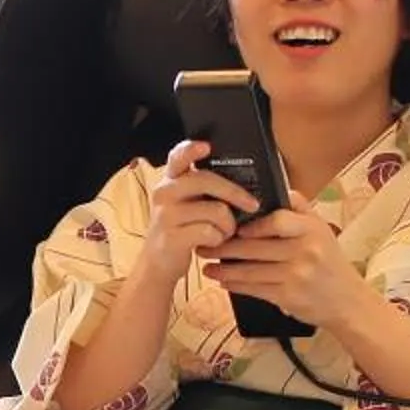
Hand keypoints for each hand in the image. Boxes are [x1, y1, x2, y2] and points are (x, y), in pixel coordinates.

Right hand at [141, 141, 262, 281]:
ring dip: (228, 225)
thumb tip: (241, 179)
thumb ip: (202, 187)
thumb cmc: (181, 229)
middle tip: (252, 204)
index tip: (206, 146)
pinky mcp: (171, 237)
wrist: (157, 263)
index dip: (191, 149)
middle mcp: (164, 192)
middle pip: (206, 180)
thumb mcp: (185, 203)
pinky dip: (219, 239)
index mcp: (170, 179)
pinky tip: (213, 242)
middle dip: (236, 193)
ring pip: (216, 210)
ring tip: (223, 231)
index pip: (178, 156)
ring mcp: (165, 215)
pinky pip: (210, 232)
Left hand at [206, 191, 369, 327]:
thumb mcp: (322, 229)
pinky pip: (254, 289)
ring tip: (206, 265)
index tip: (232, 226)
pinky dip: (235, 285)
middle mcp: (306, 251)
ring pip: (250, 270)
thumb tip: (275, 186)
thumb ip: (299, 208)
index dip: (252, 224)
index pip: (278, 220)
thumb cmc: (330, 262)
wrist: (348, 302)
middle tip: (203, 242)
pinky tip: (222, 282)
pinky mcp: (288, 297)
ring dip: (223, 269)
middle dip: (224, 247)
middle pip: (255, 247)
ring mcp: (296, 275)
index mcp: (312, 229)